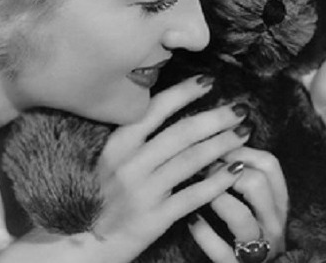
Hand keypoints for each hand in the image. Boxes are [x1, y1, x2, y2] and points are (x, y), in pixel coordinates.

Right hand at [91, 75, 251, 260]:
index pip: (154, 109)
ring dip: (223, 143)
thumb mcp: (108, 159)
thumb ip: (135, 137)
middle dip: (216, 117)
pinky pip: (193, 195)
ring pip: (192, 160)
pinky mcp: (154, 218)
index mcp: (116, 145)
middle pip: (181, 133)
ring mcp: (143, 192)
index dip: (184, 92)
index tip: (208, 81)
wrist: (81, 244)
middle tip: (240, 108)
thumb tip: (169, 107)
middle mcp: (129, 165)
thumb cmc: (100, 195)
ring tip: (244, 132)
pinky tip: (236, 169)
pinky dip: (218, 181)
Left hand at [189, 147, 288, 261]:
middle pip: (257, 183)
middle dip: (224, 171)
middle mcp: (273, 225)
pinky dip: (203, 232)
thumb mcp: (258, 205)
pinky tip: (191, 219)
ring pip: (240, 216)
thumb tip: (216, 140)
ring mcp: (258, 249)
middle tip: (202, 168)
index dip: (241, 149)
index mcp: (279, 204)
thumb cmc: (249, 231)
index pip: (270, 164)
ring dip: (216, 198)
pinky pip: (220, 249)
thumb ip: (245, 176)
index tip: (217, 146)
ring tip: (197, 191)